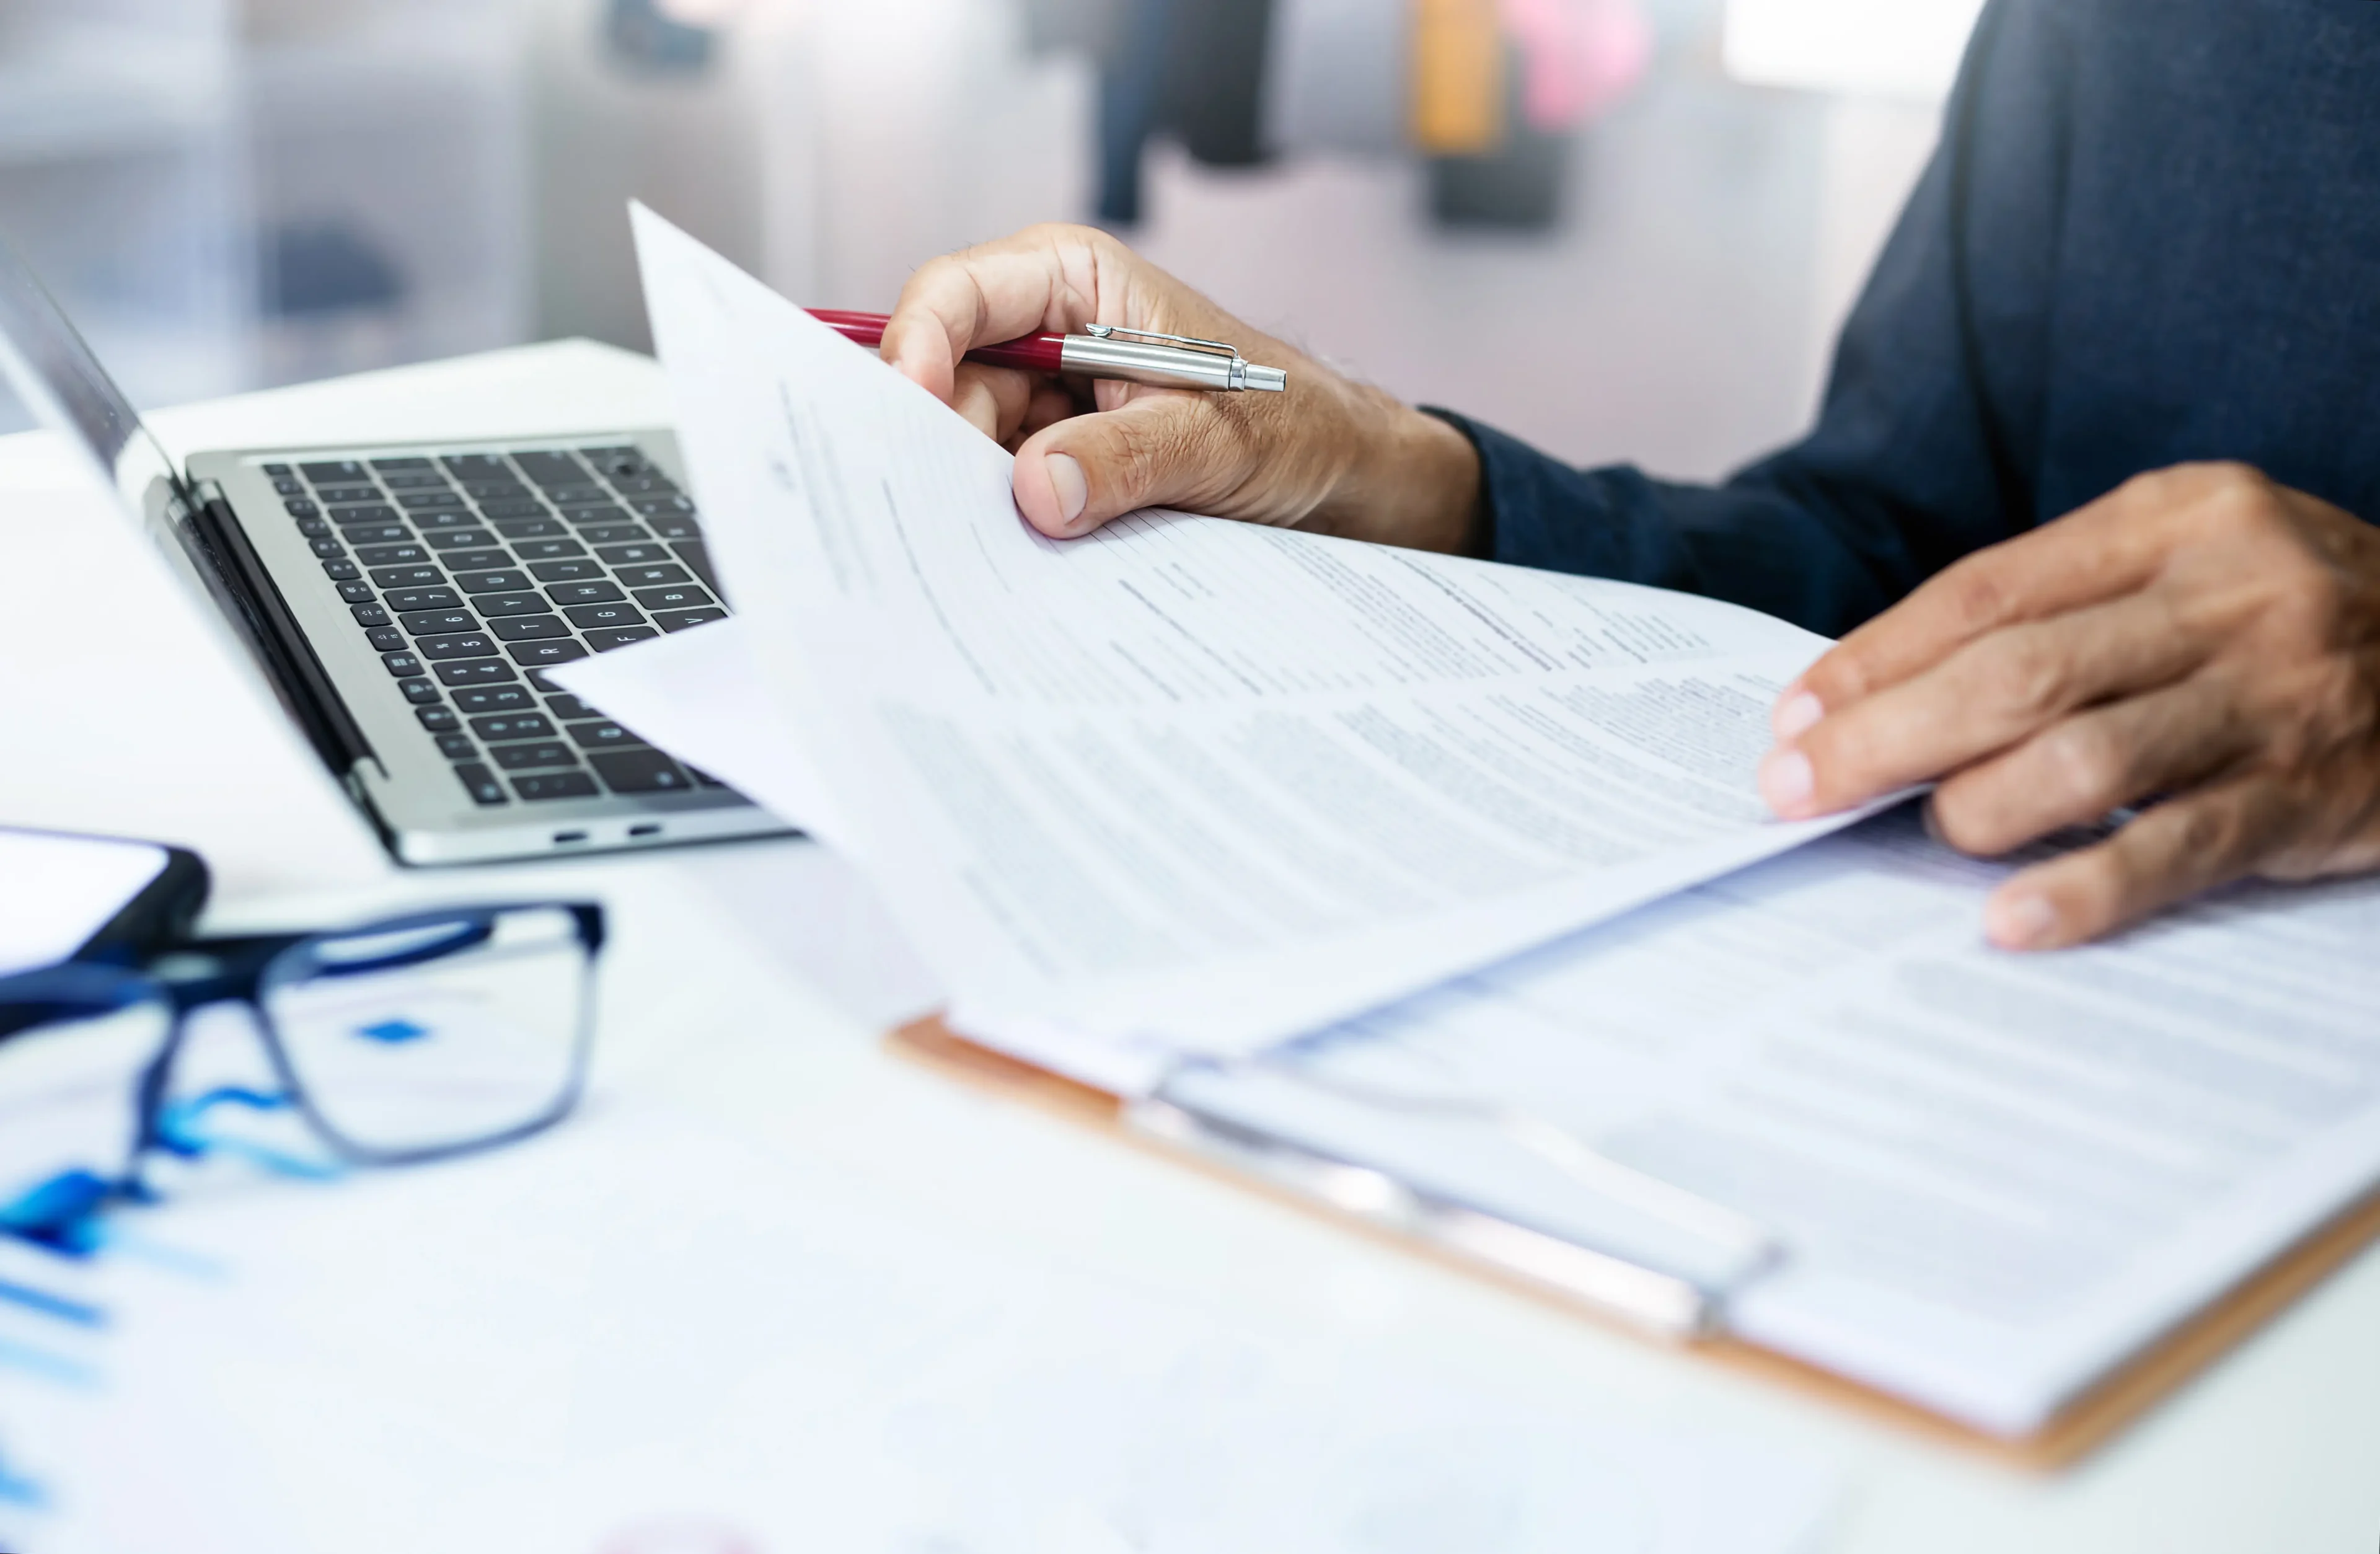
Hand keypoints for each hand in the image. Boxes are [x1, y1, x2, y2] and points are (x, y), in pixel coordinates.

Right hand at [881, 224, 1481, 551]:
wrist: (1347, 482)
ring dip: (976, 499)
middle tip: (943, 518)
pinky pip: (1006, 492)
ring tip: (988, 551)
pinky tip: (1015, 562)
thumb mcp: (1216, 441)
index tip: (913, 416)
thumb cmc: (1297, 428)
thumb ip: (1124, 458)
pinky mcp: (1058, 464)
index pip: (957, 296)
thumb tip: (1036, 492)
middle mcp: (1046, 335)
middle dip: (944, 448)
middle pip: (948, 383)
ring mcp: (1047, 405)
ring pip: (968, 447)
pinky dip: (1006, 526)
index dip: (918, 349)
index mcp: (1075, 282)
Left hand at [1756, 463, 2379, 948]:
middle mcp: (2229, 593)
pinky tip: (2011, 921)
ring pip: (2087, 753)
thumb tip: (1883, 694)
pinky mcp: (2313, 793)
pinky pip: (2178, 846)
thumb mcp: (2190, 564)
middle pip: (2016, 669)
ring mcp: (2278, 694)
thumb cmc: (2294, 619)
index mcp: (2176, 517)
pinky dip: (2085, 887)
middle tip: (1795, 787)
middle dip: (1885, 734)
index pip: (1987, 589)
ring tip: (1919, 835)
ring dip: (1975, 805)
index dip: (1875, 657)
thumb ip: (2062, 610)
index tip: (1793, 715)